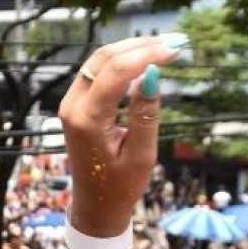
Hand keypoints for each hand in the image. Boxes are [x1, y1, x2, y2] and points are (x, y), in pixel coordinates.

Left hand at [58, 34, 186, 235]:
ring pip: (99, 61)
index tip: (176, 50)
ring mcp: (71, 104)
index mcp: (87, 120)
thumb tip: (154, 75)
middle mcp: (73, 106)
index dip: (148, 54)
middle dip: (140, 45)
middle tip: (175, 43)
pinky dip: (122, 62)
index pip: (116, 71)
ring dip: (131, 50)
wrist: (95, 205)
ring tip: (165, 47)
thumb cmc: (119, 186)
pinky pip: (97, 73)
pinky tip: (146, 61)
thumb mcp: (141, 155)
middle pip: (104, 58)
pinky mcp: (76, 105)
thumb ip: (146, 114)